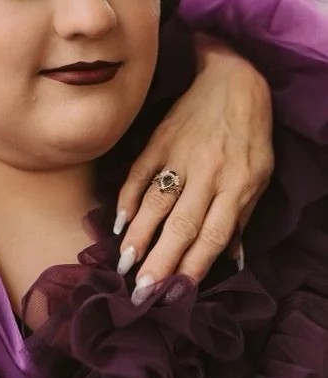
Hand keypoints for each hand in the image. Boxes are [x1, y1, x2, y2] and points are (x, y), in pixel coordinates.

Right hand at [114, 33, 273, 304]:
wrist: (230, 80)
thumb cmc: (250, 134)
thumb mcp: (259, 175)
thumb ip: (241, 216)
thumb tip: (229, 258)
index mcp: (237, 187)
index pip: (213, 237)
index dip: (193, 269)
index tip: (175, 297)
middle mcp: (208, 175)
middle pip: (181, 226)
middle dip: (160, 263)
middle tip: (140, 294)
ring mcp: (180, 156)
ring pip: (157, 203)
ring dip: (139, 236)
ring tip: (124, 264)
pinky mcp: (159, 140)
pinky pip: (140, 173)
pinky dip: (127, 198)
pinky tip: (118, 222)